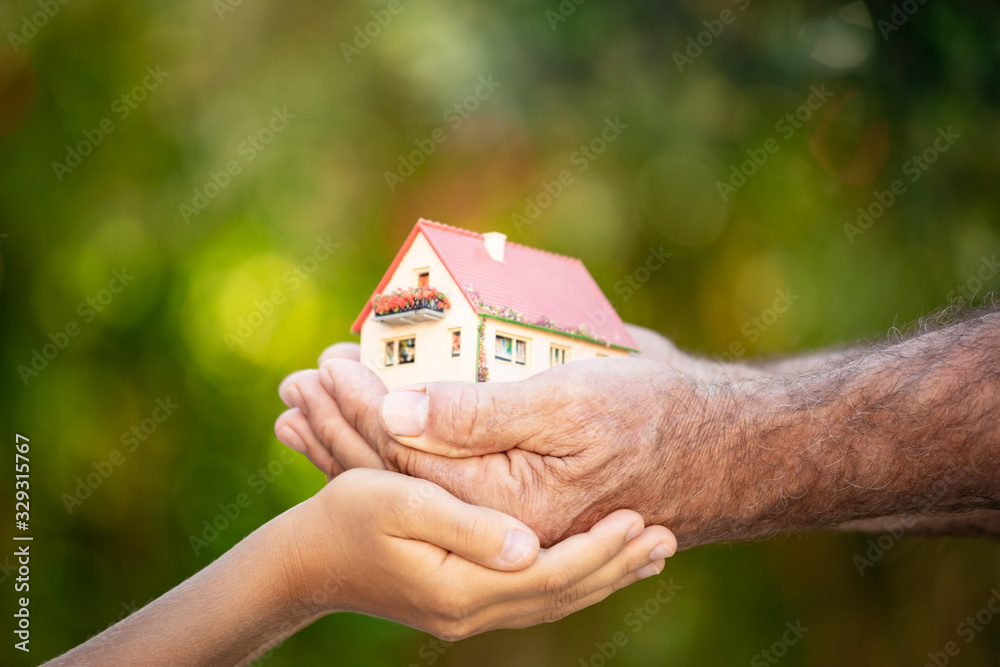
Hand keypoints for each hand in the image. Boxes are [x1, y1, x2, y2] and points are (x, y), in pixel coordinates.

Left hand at [276, 348, 737, 547]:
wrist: (725, 444)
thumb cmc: (655, 415)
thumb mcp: (568, 405)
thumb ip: (478, 416)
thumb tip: (394, 414)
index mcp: (502, 508)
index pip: (405, 461)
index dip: (357, 409)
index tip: (323, 365)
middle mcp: (496, 518)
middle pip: (396, 473)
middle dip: (339, 426)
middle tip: (293, 386)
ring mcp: (506, 504)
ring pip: (413, 473)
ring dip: (355, 438)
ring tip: (306, 409)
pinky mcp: (519, 483)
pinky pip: (444, 465)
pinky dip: (402, 440)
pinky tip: (374, 419)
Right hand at [283, 468, 675, 639]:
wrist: (305, 562)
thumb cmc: (347, 517)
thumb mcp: (401, 504)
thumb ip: (465, 525)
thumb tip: (527, 545)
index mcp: (462, 588)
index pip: (552, 574)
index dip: (600, 548)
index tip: (641, 517)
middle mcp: (472, 613)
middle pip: (564, 594)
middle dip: (617, 566)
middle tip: (668, 537)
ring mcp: (469, 614)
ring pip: (553, 600)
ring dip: (603, 575)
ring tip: (647, 553)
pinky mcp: (464, 603)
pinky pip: (534, 596)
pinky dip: (572, 579)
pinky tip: (591, 561)